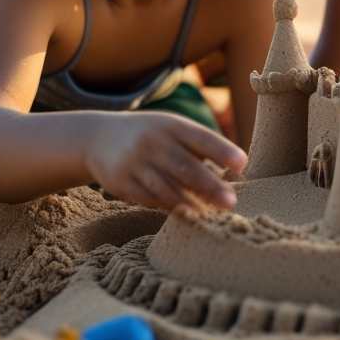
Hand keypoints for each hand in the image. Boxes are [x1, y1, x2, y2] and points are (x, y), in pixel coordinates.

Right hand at [85, 112, 246, 212]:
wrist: (98, 137)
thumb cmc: (152, 137)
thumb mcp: (172, 129)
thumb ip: (199, 147)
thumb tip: (233, 176)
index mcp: (171, 125)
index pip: (200, 137)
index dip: (221, 150)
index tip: (241, 164)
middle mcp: (152, 141)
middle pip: (185, 166)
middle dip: (209, 185)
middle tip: (231, 202)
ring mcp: (134, 162)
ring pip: (165, 186)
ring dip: (189, 202)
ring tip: (209, 214)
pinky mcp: (121, 182)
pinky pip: (148, 198)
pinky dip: (167, 206)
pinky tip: (185, 213)